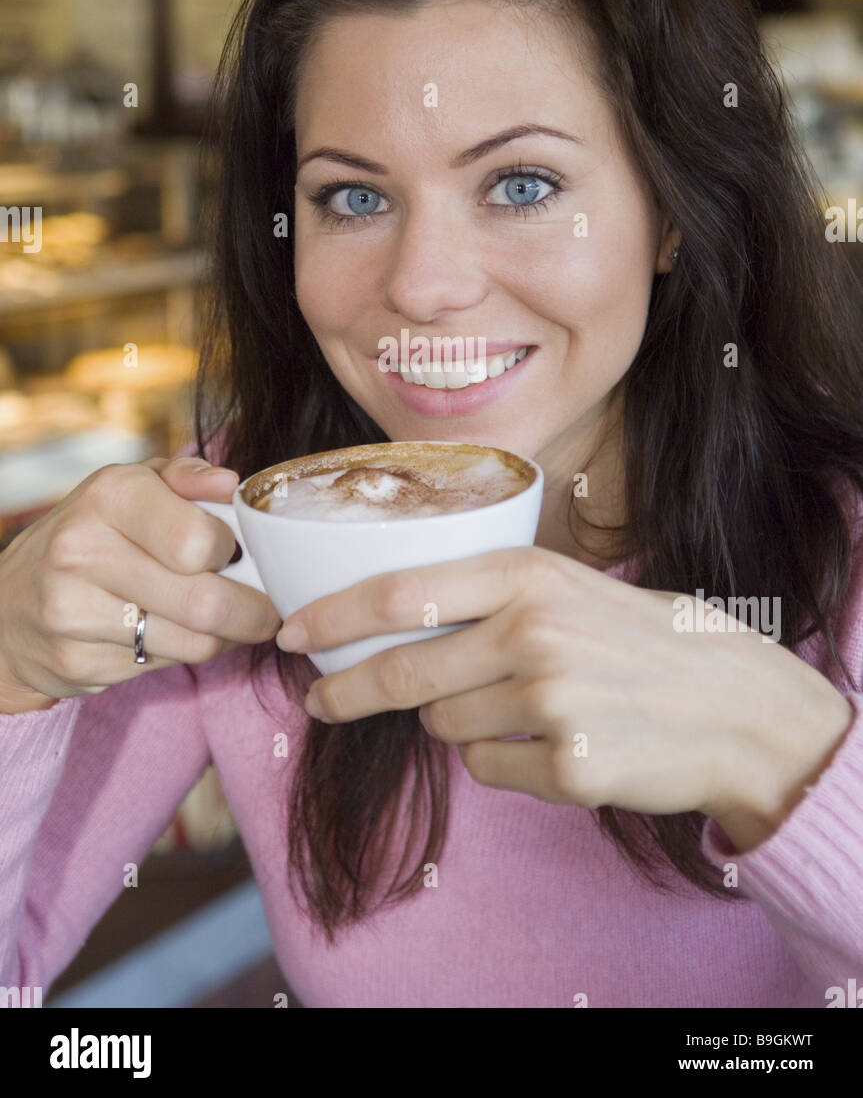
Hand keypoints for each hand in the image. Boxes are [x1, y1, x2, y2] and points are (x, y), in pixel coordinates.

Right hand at [0, 456, 281, 710]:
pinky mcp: (77, 664)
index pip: (200, 541)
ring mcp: (74, 613)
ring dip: (226, 637)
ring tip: (226, 620)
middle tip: (265, 607)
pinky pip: (165, 667)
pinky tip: (177, 634)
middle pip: (206, 602)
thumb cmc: (95, 535)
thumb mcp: (133, 488)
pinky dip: (185, 655)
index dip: (233, 551)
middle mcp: (83, 552)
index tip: (236, 553)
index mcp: (109, 496)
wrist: (11, 605)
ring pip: (194, 644)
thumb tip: (230, 484)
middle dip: (253, 610)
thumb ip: (186, 478)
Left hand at [277, 546, 853, 837]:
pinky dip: (501, 758)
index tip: (292, 632)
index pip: (402, 592)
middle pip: (403, 672)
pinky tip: (549, 739)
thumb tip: (390, 624)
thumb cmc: (639, 637)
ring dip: (456, 721)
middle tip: (320, 701)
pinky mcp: (566, 764)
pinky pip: (489, 768)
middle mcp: (533, 631)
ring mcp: (550, 701)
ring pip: (445, 726)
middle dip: (347, 691)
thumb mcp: (569, 585)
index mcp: (529, 573)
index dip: (334, 616)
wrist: (730, 703)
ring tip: (514, 704)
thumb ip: (489, 595)